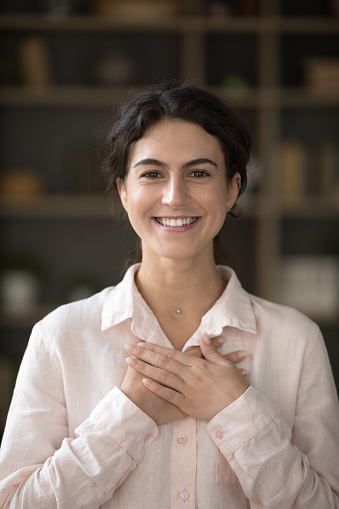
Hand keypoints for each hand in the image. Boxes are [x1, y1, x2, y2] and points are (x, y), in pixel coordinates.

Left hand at [125, 336, 248, 421]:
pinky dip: (156, 388)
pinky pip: (169, 395)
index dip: (155, 347)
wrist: (240, 409)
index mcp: (199, 364)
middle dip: (144, 354)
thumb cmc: (235, 386)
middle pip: (163, 362)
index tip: (142, 343)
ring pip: (162, 376)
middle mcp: (190, 375)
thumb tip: (203, 335)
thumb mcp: (225, 364)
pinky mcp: (187, 404)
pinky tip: (144, 382)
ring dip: (145, 368)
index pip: (172, 353)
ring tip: (130, 361)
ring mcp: (188, 390)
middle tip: (129, 348)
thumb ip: (211, 350)